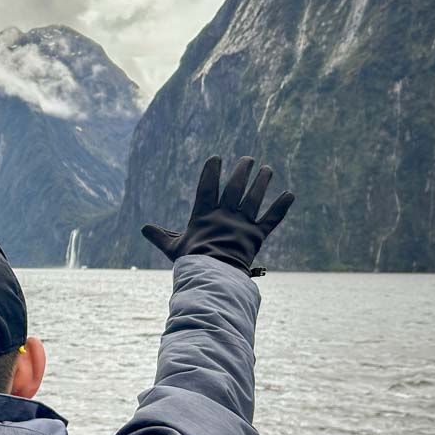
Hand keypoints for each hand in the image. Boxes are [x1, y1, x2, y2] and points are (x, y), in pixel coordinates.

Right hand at [141, 156, 294, 275]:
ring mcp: (242, 225)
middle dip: (242, 171)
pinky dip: (281, 207)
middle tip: (248, 159)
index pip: (207, 187)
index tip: (216, 158)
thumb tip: (143, 229)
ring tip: (267, 169)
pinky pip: (271, 219)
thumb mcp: (172, 248)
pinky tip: (290, 194)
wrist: (213, 276)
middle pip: (235, 188)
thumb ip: (160, 236)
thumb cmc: (191, 262)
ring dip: (262, 182)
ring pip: (254, 198)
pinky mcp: (256, 236)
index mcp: (204, 216)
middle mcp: (224, 215)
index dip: (211, 171)